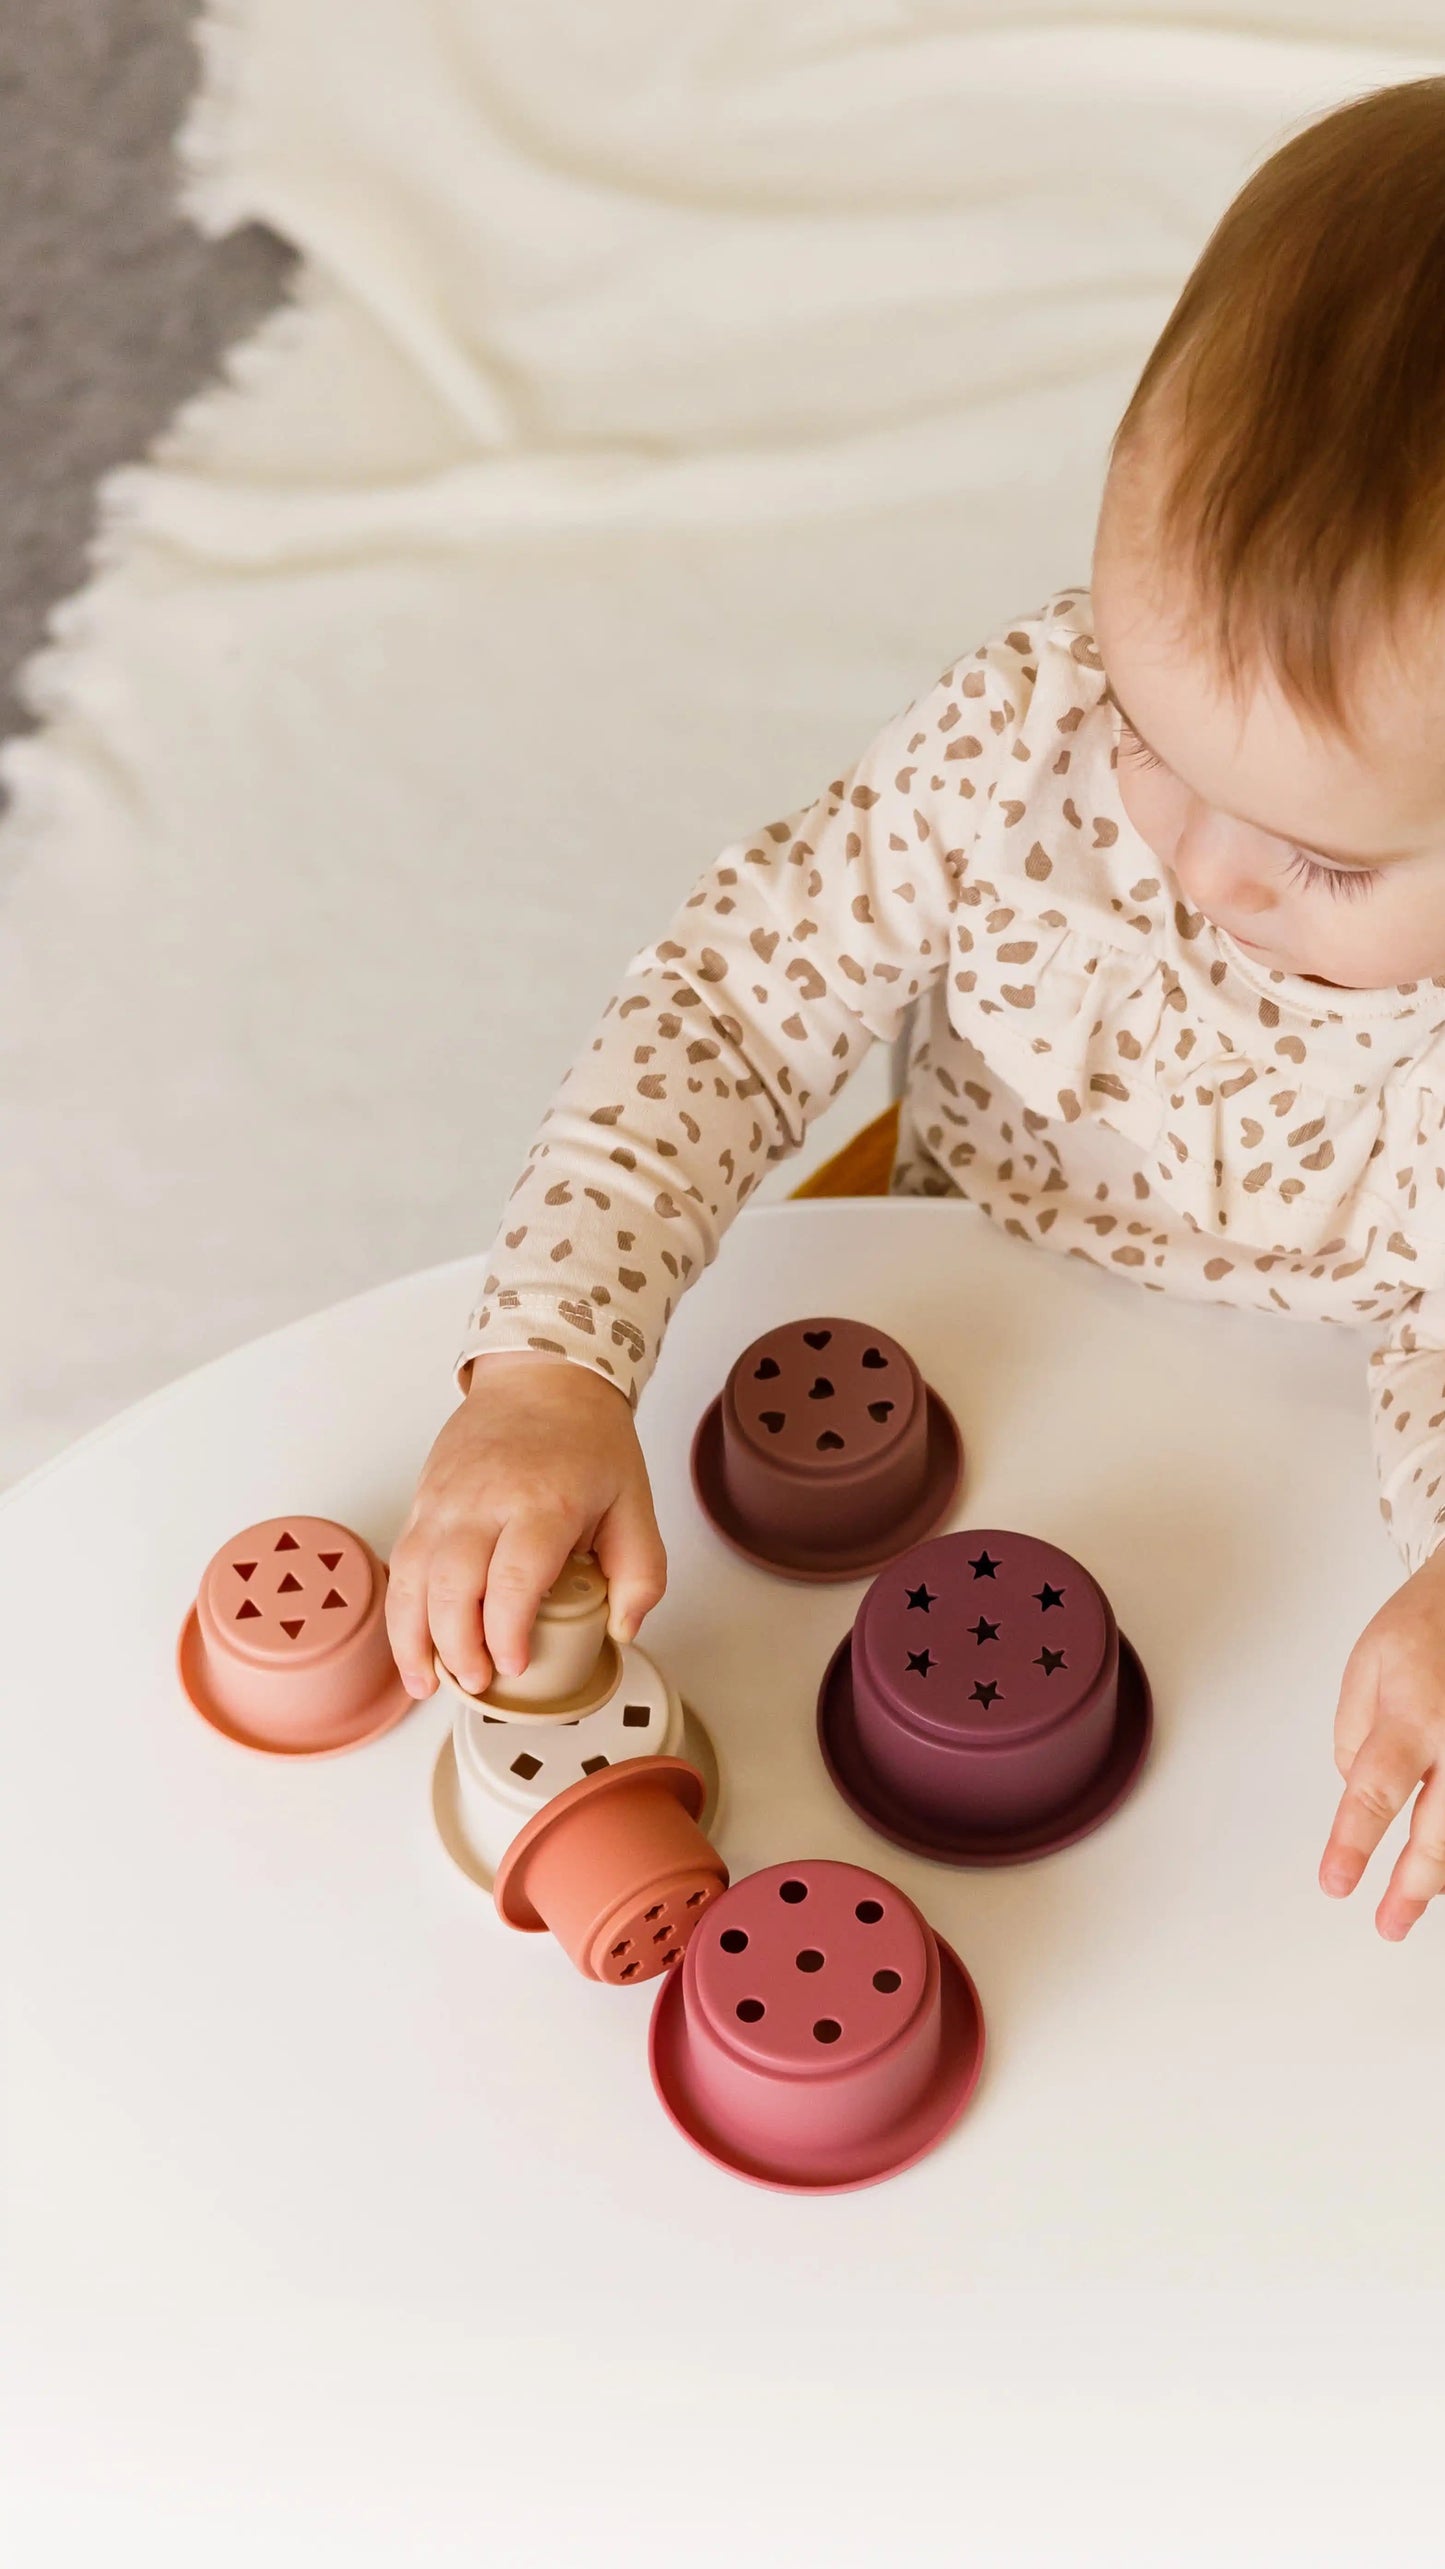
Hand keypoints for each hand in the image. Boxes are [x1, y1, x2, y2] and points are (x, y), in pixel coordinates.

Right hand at [385, 1352, 666, 1699]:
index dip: (506, 1632)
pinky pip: (403, 1561)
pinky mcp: (424, 1500)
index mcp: (543, 1502)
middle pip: (452, 1585)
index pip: (512, 1579)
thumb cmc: (587, 1440)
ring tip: (430, 1682)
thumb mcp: (636, 1501)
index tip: (515, 1665)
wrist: (541, 1377)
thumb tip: (623, 1629)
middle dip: (457, 1646)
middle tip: (478, 1683)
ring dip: (413, 1638)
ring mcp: (446, 1500)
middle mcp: (485, 1501)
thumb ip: (641, 1572)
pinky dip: (401, 1610)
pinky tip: (413, 1644)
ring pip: (413, 1577)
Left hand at [1319, 1545, 1444, 1938]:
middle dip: (1413, 1885)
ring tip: (1414, 1905)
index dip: (1354, 1843)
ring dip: (1444, 1873)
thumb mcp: (1366, 1666)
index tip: (1337, 1883)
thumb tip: (1356, 1788)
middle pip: (1442, 1829)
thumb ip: (1355, 1733)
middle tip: (1387, 1923)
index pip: (1374, 1791)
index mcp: (1412, 1713)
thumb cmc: (1427, 1626)